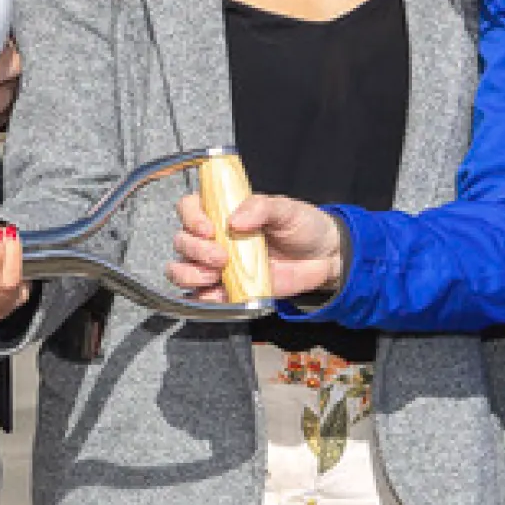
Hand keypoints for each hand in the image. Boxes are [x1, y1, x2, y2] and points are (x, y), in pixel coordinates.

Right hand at [173, 191, 345, 302]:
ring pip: (182, 269)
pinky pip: (202, 297)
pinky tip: (220, 293)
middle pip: (182, 241)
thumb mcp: (285, 208)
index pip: (189, 208)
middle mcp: (214, 237)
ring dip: (190, 274)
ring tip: (214, 275)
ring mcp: (218, 265)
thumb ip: (260, 207)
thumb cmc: (301, 225)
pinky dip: (204, 297)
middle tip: (221, 257)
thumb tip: (234, 221)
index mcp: (222, 211)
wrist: (323, 257)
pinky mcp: (228, 289)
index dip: (191, 217)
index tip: (209, 228)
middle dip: (195, 250)